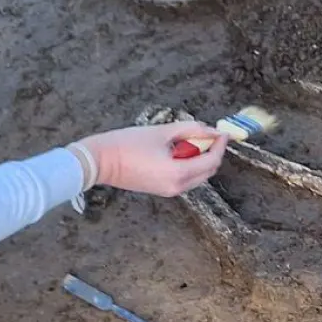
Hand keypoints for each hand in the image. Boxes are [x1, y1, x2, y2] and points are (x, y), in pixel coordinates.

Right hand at [77, 122, 226, 196]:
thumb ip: (189, 130)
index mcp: (178, 173)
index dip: (220, 145)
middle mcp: (177, 186)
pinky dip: (189, 165)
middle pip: (208, 171)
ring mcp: (169, 191)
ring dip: (200, 159)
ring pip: (197, 176)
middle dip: (212, 152)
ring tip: (191, 140)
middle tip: (208, 134)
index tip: (221, 132)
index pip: (212, 161)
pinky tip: (180, 150)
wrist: (99, 161)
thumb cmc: (127, 144)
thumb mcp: (162, 132)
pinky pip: (185, 179)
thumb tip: (209, 130)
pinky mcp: (161, 190)